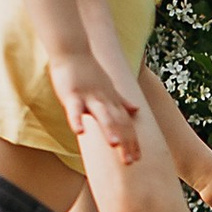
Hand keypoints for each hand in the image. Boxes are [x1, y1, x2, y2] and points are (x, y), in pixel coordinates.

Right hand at [51, 47, 141, 163]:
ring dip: (109, 129)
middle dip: (125, 142)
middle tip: (130, 162)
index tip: (138, 159)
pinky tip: (79, 132)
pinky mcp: (73, 94)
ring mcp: (89, 96)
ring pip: (102, 114)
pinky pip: (75, 108)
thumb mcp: (109, 86)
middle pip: (118, 123)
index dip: (132, 141)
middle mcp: (105, 100)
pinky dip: (77, 119)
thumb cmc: (88, 70)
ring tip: (115, 145)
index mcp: (112, 101)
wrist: (73, 50)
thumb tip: (136, 110)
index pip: (126, 124)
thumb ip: (122, 101)